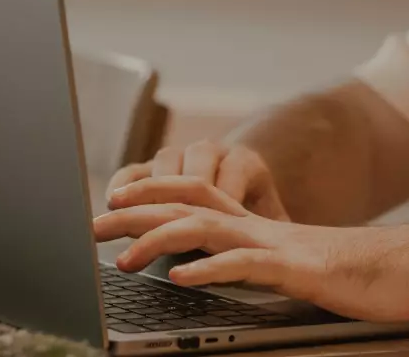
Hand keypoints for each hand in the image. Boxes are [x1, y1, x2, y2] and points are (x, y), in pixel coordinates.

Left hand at [94, 176, 408, 322]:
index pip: (192, 193)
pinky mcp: (295, 270)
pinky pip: (245, 266)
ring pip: (206, 230)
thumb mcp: (288, 264)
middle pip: (185, 204)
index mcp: (254, 223)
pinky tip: (180, 280)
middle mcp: (258, 226)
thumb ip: (250, 260)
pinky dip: (209, 270)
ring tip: (123, 257)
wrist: (406, 269)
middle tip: (91, 224)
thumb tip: (207, 267)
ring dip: (159, 240)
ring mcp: (275, 245)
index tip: (111, 200)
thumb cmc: (350, 272)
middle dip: (134, 210)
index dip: (150, 191)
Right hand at [106, 140, 290, 220]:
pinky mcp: (153, 164)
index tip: (213, 228)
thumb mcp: (271, 219)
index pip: (234, 176)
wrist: (238, 178)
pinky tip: (112, 202)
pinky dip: (124, 183)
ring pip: (164, 163)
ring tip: (130, 213)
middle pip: (194, 168)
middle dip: (180, 200)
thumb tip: (296, 257)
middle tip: (164, 226)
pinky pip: (135, 168)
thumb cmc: (257, 210)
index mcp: (245, 162)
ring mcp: (180, 155)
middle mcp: (212, 152)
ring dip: (147, 189)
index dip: (222, 199)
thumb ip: (278, 232)